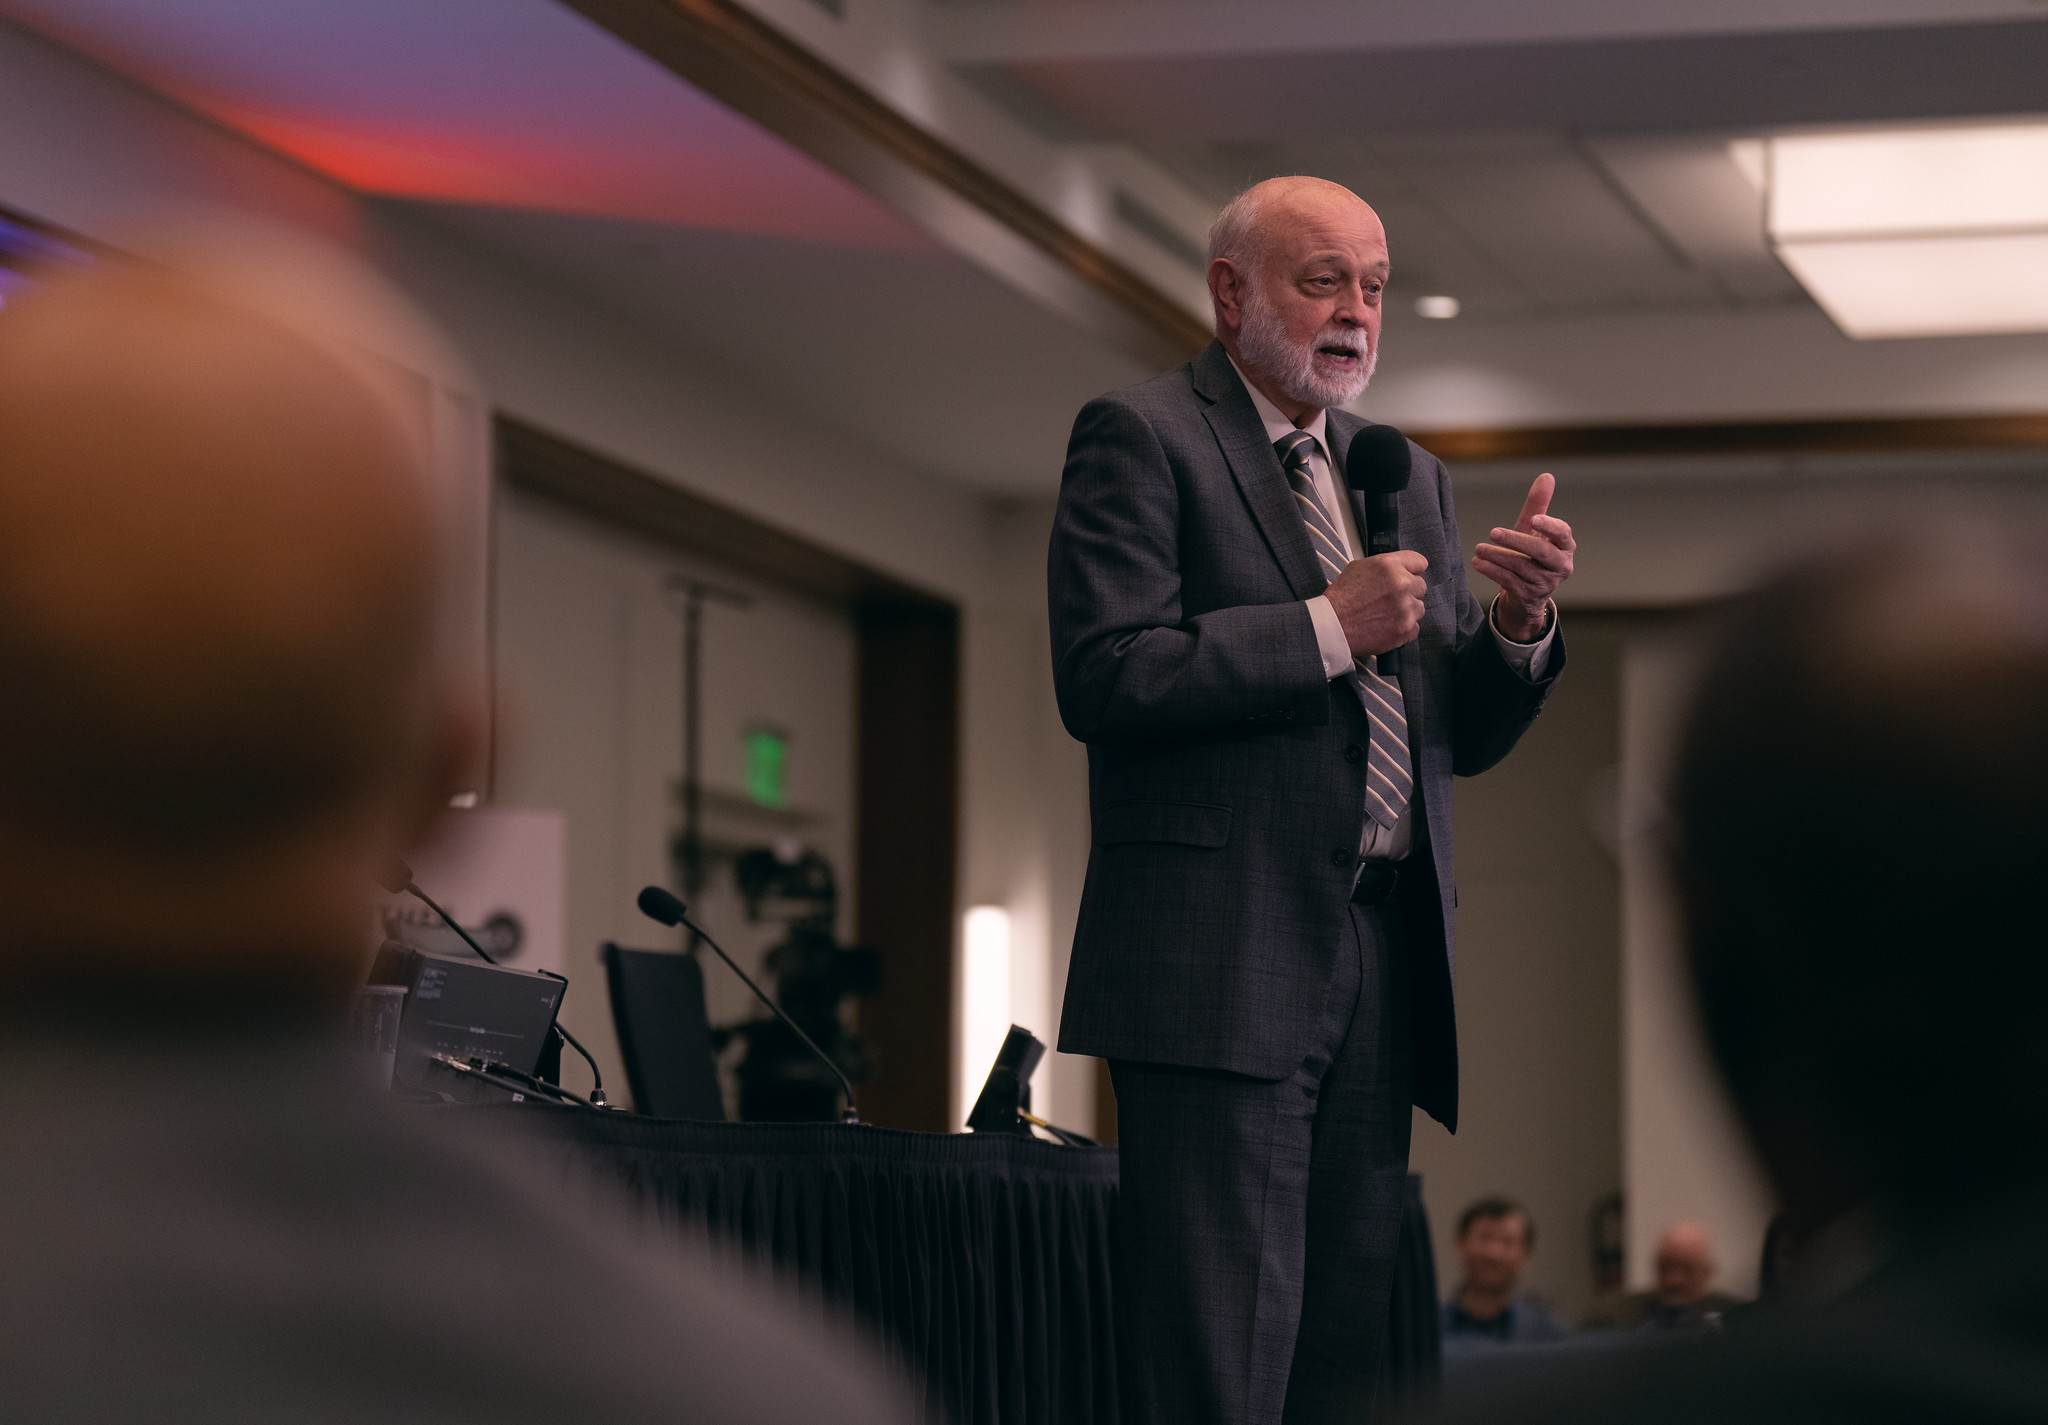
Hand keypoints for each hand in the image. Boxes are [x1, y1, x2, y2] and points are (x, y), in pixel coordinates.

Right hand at [1326, 550, 1428, 656]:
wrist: (1332, 626)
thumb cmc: (1341, 599)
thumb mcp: (1358, 568)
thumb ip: (1384, 567)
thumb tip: (1399, 569)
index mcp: (1389, 565)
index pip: (1420, 562)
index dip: (1413, 570)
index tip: (1410, 576)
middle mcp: (1401, 585)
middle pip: (1421, 586)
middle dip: (1408, 592)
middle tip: (1390, 599)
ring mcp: (1405, 608)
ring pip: (1419, 608)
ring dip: (1406, 611)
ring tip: (1385, 614)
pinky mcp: (1405, 629)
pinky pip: (1415, 627)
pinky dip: (1403, 629)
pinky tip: (1386, 626)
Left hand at [1473, 473, 1573, 640]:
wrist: (1527, 591)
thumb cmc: (1532, 554)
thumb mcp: (1534, 529)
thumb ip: (1538, 505)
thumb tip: (1546, 476)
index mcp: (1565, 546)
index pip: (1562, 533)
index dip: (1549, 526)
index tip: (1534, 519)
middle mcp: (1560, 565)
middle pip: (1540, 552)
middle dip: (1516, 541)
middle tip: (1493, 532)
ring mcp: (1545, 582)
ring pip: (1520, 567)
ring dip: (1497, 556)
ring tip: (1479, 548)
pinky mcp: (1528, 594)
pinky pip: (1509, 580)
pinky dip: (1492, 570)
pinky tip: (1478, 562)